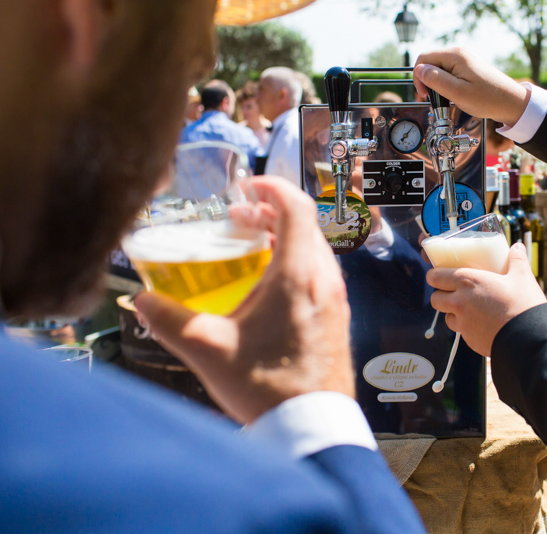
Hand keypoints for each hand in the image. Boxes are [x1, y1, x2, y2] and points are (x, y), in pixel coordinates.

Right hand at [134, 177, 352, 424]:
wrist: (312, 426)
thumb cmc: (266, 386)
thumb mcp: (207, 349)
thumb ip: (170, 320)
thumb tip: (142, 301)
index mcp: (299, 274)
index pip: (296, 206)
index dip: (271, 186)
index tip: (246, 186)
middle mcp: (325, 278)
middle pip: (305, 224)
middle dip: (270, 211)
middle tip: (238, 219)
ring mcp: (337, 298)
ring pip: (314, 248)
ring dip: (284, 237)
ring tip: (250, 249)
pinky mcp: (338, 317)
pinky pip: (320, 272)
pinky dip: (296, 261)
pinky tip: (268, 286)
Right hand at [413, 47, 530, 125]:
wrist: (510, 102)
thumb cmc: (487, 99)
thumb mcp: (457, 92)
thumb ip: (436, 80)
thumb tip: (419, 70)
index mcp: (455, 55)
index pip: (423, 58)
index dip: (419, 77)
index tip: (424, 95)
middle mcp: (459, 53)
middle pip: (430, 62)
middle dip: (427, 81)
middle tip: (434, 100)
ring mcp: (464, 59)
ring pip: (439, 68)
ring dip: (437, 84)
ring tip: (445, 99)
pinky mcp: (468, 67)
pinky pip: (449, 72)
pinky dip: (446, 84)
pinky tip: (453, 95)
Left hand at [427, 243, 545, 355]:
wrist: (529, 338)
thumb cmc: (523, 304)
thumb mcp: (522, 276)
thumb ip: (517, 259)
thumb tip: (517, 247)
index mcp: (468, 282)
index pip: (435, 277)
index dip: (435, 275)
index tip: (439, 275)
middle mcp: (460, 302)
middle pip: (435, 298)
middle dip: (441, 294)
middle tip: (453, 291)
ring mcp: (463, 323)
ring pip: (446, 316)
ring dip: (452, 312)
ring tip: (468, 309)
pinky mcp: (469, 340)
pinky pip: (461, 331)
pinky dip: (466, 327)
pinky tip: (481, 324)